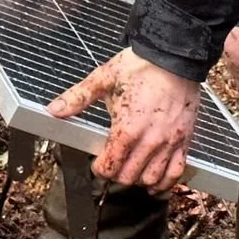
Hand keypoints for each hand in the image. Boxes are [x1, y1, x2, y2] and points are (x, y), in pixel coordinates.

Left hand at [49, 48, 201, 193]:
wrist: (173, 56)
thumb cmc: (140, 67)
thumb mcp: (104, 78)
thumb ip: (78, 97)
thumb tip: (54, 109)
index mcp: (127, 129)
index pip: (109, 167)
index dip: (99, 169)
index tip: (97, 163)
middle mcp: (149, 141)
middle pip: (128, 177)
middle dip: (116, 174)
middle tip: (112, 164)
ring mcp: (169, 142)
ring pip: (151, 179)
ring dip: (138, 179)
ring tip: (131, 169)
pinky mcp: (184, 140)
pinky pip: (176, 172)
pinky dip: (165, 182)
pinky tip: (155, 179)